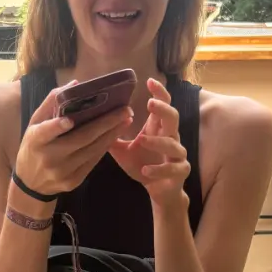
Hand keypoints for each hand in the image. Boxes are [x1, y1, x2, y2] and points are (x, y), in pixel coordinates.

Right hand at [14, 83, 133, 200]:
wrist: (31, 184)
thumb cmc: (33, 147)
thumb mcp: (34, 124)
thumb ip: (50, 103)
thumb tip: (74, 84)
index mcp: (35, 141)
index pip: (45, 133)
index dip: (57, 127)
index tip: (70, 120)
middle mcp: (49, 157)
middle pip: (81, 139)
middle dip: (105, 123)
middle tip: (124, 110)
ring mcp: (62, 172)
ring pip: (92, 150)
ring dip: (112, 134)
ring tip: (126, 120)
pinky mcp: (73, 181)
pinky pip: (93, 161)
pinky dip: (105, 146)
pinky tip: (115, 135)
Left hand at [109, 77, 189, 207]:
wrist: (159, 191)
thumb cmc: (142, 166)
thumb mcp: (122, 151)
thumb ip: (111, 137)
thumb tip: (91, 123)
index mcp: (157, 129)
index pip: (162, 105)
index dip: (159, 92)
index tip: (149, 81)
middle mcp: (170, 138)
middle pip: (173, 117)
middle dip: (163, 108)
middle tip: (150, 103)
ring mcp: (177, 155)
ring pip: (173, 143)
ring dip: (158, 142)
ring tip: (142, 141)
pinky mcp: (180, 171)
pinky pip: (173, 168)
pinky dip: (159, 170)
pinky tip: (145, 171)